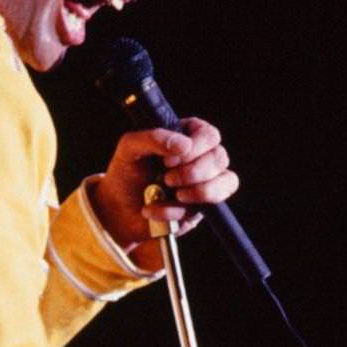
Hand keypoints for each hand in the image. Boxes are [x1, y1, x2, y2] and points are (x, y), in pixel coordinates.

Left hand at [89, 118, 238, 264]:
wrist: (119, 210)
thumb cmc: (126, 174)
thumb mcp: (130, 148)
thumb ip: (152, 138)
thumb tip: (184, 145)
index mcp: (187, 136)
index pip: (209, 135)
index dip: (194, 148)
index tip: (167, 161)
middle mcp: (202, 158)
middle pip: (220, 158)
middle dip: (193, 172)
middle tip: (167, 179)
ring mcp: (206, 183)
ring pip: (227, 182)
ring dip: (197, 191)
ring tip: (171, 194)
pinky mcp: (203, 208)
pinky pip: (209, 208)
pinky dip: (179, 211)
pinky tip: (159, 209)